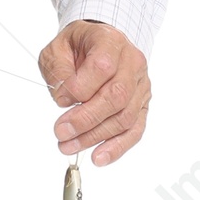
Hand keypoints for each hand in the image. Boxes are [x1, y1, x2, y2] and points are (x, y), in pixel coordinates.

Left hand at [38, 20, 150, 165]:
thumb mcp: (57, 49)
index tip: (60, 100)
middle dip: (86, 119)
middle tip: (61, 132)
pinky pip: (135, 130)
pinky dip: (117, 147)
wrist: (98, 45)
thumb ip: (58, 71)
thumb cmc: (77, 47)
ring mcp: (140, 85)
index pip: (102, 67)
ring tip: (69, 146)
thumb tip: (65, 99)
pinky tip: (99, 158)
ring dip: (95, 137)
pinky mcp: (142, 105)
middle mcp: (132, 62)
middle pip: (117, 96)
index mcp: (111, 42)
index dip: (79, 88)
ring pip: (125, 117)